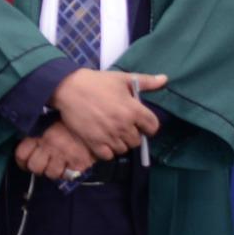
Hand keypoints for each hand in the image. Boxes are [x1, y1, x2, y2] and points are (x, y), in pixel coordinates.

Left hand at [14, 122, 94, 180]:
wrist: (96, 120)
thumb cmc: (70, 120)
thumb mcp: (50, 119)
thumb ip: (38, 131)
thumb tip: (28, 145)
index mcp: (40, 132)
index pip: (21, 155)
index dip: (21, 162)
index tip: (25, 163)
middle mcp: (50, 144)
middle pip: (34, 167)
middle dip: (37, 167)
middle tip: (42, 164)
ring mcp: (65, 155)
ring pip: (50, 174)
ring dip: (52, 171)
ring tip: (57, 164)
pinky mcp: (79, 163)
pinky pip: (67, 176)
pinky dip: (67, 173)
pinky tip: (68, 165)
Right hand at [49, 69, 163, 160]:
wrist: (69, 88)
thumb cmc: (97, 82)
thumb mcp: (122, 79)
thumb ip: (146, 82)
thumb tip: (165, 79)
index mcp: (133, 110)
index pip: (153, 127)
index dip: (148, 125)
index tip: (140, 122)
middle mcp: (123, 125)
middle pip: (137, 140)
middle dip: (133, 134)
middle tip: (122, 125)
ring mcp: (109, 136)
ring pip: (123, 149)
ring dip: (120, 142)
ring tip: (112, 132)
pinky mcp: (95, 143)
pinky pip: (108, 155)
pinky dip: (107, 150)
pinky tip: (103, 139)